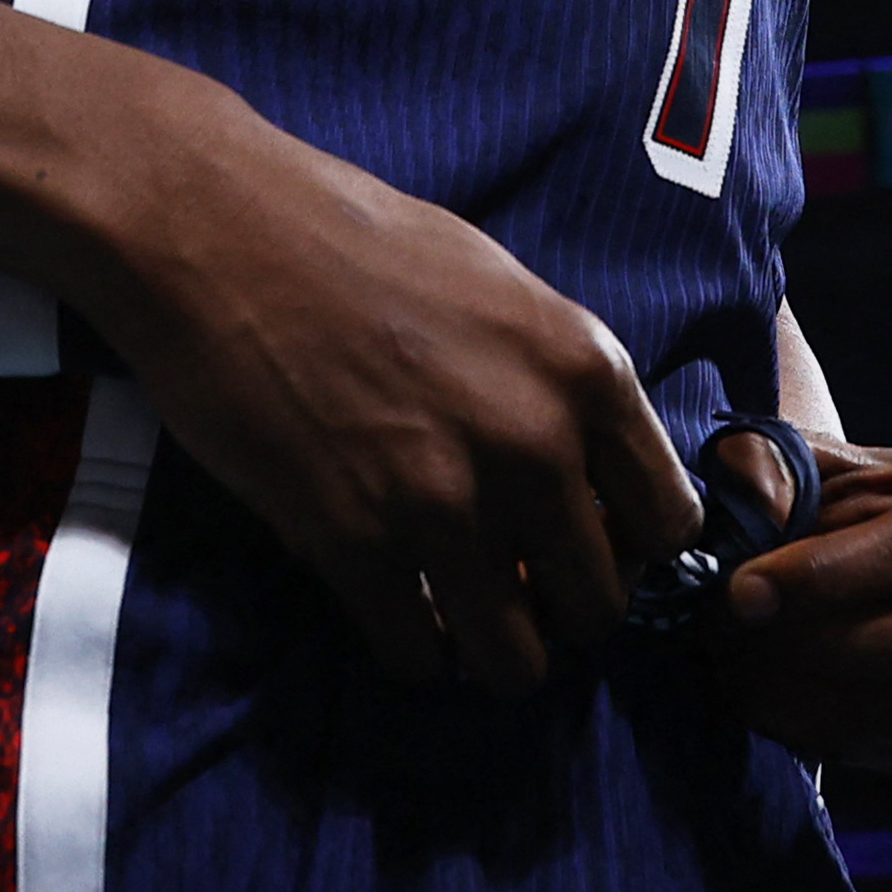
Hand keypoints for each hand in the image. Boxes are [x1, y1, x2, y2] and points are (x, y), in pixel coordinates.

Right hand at [77, 85, 699, 690]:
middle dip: (563, 611)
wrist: (221, 231)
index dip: (631, 547)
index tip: (588, 543)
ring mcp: (446, 503)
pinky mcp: (353, 544)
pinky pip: (417, 656)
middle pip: (600, 604)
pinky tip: (395, 613)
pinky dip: (412, 652)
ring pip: (517, 660)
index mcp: (587, 370)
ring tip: (464, 623)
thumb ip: (559, 384)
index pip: (670, 522)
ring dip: (494, 653)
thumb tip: (588, 472)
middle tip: (520, 591)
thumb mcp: (507, 292)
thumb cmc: (359, 241)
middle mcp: (536, 445)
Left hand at [719, 437, 891, 777]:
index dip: (832, 573)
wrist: (875, 568)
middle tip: (730, 638)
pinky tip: (771, 701)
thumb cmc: (843, 501)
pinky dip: (822, 736)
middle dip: (817, 647)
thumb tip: (759, 498)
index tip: (744, 592)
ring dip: (805, 699)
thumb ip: (768, 465)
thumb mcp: (810, 462)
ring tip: (733, 669)